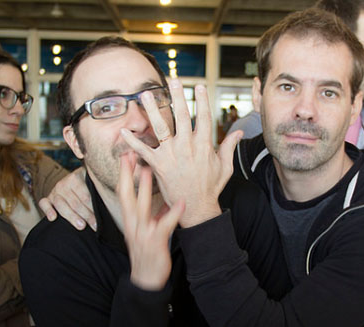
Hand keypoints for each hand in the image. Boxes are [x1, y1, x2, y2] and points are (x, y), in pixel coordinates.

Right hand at [38, 167, 96, 230]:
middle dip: (86, 215)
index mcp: (77, 177)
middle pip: (75, 202)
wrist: (76, 183)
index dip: (94, 208)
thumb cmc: (89, 188)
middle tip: (95, 226)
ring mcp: (55, 191)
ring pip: (61, 205)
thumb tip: (113, 203)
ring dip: (71, 216)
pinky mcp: (48, 198)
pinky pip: (44, 203)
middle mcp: (64, 183)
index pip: (86, 195)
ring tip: (81, 226)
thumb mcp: (95, 184)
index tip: (101, 219)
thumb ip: (100, 190)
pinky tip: (53, 218)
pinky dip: (47, 210)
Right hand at [117, 156, 184, 289]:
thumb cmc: (148, 253)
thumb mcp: (147, 230)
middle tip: (128, 154)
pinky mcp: (155, 242)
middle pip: (125, 195)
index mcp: (130, 220)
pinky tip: (181, 202)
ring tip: (150, 170)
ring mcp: (142, 233)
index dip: (123, 174)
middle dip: (125, 174)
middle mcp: (132, 224)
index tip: (125, 155)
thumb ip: (155, 214)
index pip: (123, 193)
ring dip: (144, 188)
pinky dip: (172, 213)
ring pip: (141, 207)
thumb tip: (165, 200)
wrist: (146, 279)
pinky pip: (164, 225)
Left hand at [120, 78, 242, 227]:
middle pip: (182, 116)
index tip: (198, 86)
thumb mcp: (225, 167)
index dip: (202, 100)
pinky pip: (143, 150)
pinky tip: (124, 131)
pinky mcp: (159, 165)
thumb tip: (239, 132)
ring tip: (146, 95)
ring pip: (161, 127)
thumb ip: (229, 147)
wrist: (197, 208)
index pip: (203, 117)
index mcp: (204, 145)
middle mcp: (187, 146)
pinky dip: (133, 141)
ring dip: (153, 110)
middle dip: (178, 97)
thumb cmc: (210, 188)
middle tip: (173, 80)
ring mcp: (172, 155)